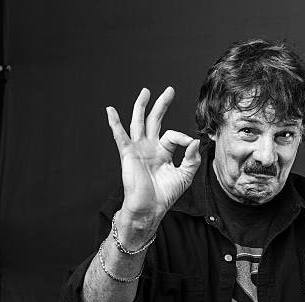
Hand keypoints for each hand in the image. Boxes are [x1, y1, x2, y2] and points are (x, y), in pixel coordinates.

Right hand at [106, 87, 200, 220]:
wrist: (150, 208)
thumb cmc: (165, 195)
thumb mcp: (185, 176)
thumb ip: (192, 158)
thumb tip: (194, 140)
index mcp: (163, 151)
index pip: (174, 135)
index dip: (184, 138)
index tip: (190, 145)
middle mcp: (150, 147)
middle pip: (154, 120)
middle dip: (162, 104)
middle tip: (170, 89)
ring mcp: (138, 149)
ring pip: (139, 123)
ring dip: (141, 106)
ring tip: (146, 91)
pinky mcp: (128, 154)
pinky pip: (120, 136)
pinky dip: (115, 123)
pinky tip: (110, 110)